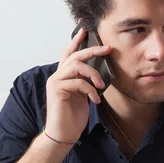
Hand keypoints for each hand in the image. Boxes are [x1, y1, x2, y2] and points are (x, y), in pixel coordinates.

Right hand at [45, 26, 112, 143]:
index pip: (69, 53)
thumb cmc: (73, 116)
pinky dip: (90, 90)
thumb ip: (86, 83)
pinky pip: (77, 82)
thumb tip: (99, 74)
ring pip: (76, 66)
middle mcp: (57, 76)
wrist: (63, 134)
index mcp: (64, 76)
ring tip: (101, 86)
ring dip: (93, 74)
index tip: (85, 28)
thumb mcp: (83, 96)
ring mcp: (55, 82)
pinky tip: (95, 100)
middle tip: (108, 49)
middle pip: (75, 55)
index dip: (76, 40)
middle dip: (92, 50)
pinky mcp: (57, 90)